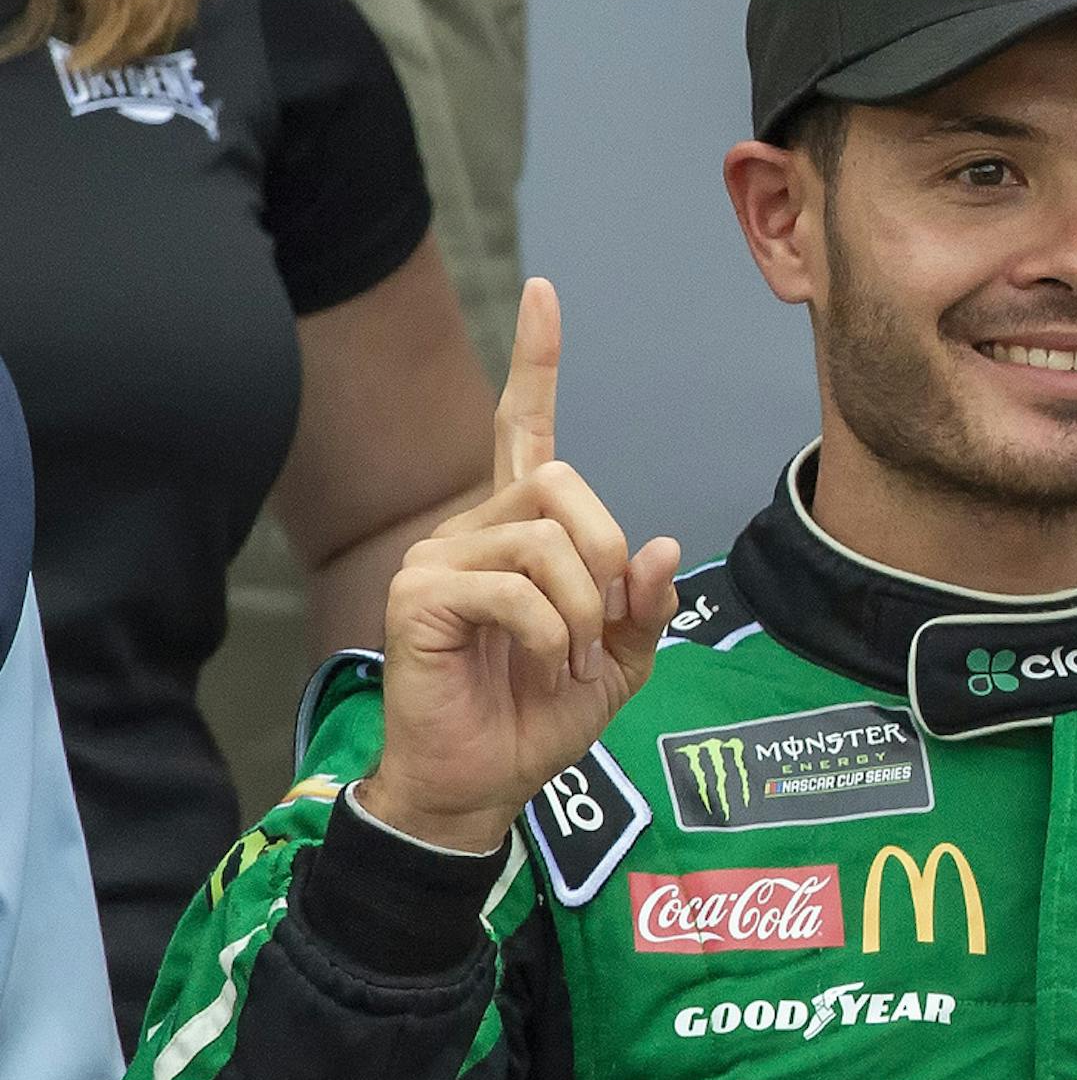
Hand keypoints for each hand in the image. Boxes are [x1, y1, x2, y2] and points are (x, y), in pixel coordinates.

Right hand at [357, 279, 680, 852]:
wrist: (480, 785)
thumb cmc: (537, 718)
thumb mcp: (620, 663)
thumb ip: (644, 605)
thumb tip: (655, 545)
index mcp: (518, 533)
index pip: (524, 428)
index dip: (536, 362)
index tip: (544, 294)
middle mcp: (472, 529)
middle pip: (562, 484)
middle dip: (604, 556)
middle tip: (599, 625)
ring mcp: (438, 557)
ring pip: (545, 540)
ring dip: (581, 612)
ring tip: (563, 660)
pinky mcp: (418, 594)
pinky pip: (512, 588)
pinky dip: (548, 634)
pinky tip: (536, 666)